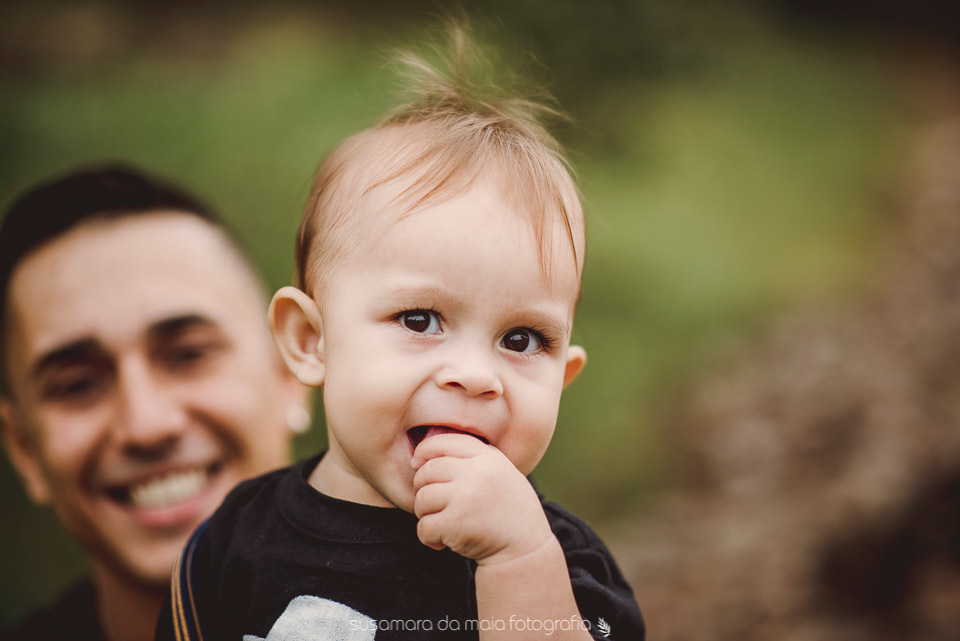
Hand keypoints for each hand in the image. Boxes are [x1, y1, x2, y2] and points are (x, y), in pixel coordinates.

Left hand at [411, 434, 554, 566]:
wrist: (525, 550)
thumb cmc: (509, 511)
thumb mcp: (501, 473)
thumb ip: (473, 459)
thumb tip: (424, 454)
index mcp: (488, 457)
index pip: (443, 442)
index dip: (424, 451)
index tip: (418, 464)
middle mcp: (476, 473)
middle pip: (427, 470)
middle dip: (423, 488)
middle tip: (435, 504)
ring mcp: (465, 497)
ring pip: (422, 498)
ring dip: (425, 514)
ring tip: (442, 522)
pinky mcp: (455, 524)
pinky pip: (424, 526)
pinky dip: (428, 537)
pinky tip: (443, 541)